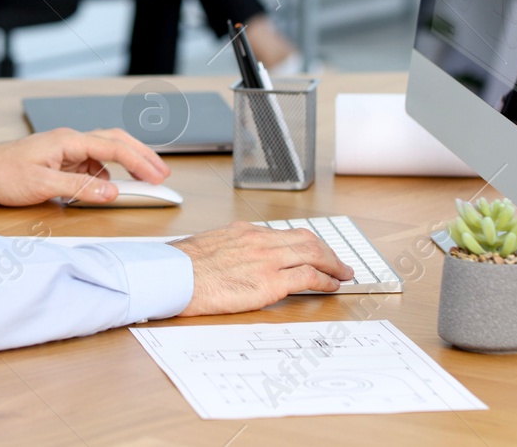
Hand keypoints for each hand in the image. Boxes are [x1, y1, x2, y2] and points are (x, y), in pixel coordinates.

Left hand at [0, 128, 170, 205]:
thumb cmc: (4, 174)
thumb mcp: (42, 185)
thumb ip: (79, 189)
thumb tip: (112, 193)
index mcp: (68, 141)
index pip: (112, 147)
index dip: (139, 161)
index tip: (157, 176)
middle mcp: (70, 141)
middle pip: (115, 142)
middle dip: (142, 156)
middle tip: (162, 175)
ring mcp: (66, 150)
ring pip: (106, 151)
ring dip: (126, 165)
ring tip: (143, 182)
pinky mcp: (61, 160)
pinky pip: (92, 164)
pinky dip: (107, 174)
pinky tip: (109, 188)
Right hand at [170, 223, 351, 314]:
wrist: (172, 276)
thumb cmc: (181, 268)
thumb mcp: (208, 247)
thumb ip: (229, 251)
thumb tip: (234, 262)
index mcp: (243, 231)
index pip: (285, 234)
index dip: (306, 243)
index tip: (314, 252)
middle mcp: (258, 240)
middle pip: (306, 239)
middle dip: (328, 251)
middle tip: (340, 262)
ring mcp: (266, 259)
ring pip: (313, 254)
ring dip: (334, 264)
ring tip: (343, 274)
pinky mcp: (270, 282)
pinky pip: (308, 277)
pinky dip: (326, 280)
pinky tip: (332, 286)